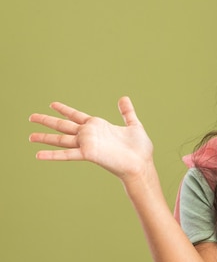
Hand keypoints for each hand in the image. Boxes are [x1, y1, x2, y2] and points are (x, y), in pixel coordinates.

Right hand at [29, 97, 153, 180]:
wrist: (142, 164)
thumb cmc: (140, 149)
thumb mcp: (134, 126)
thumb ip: (127, 112)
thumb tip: (123, 98)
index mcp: (98, 126)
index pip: (76, 116)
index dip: (64, 110)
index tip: (52, 104)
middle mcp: (90, 134)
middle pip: (64, 126)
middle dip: (47, 121)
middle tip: (31, 117)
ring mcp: (88, 144)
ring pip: (61, 139)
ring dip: (45, 138)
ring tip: (30, 136)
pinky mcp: (89, 153)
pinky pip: (68, 154)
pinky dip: (52, 155)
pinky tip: (38, 154)